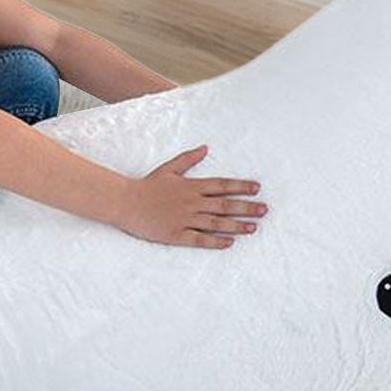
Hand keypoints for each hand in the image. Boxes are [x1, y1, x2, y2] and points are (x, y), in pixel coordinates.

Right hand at [118, 146, 263, 248]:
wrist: (126, 202)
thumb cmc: (147, 185)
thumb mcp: (169, 169)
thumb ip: (189, 159)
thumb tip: (205, 147)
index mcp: (191, 186)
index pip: (221, 185)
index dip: (241, 187)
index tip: (257, 188)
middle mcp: (191, 202)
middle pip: (224, 205)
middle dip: (246, 207)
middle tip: (264, 210)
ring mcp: (185, 219)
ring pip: (216, 223)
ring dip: (236, 225)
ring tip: (253, 227)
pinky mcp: (176, 234)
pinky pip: (199, 239)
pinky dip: (215, 241)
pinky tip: (229, 242)